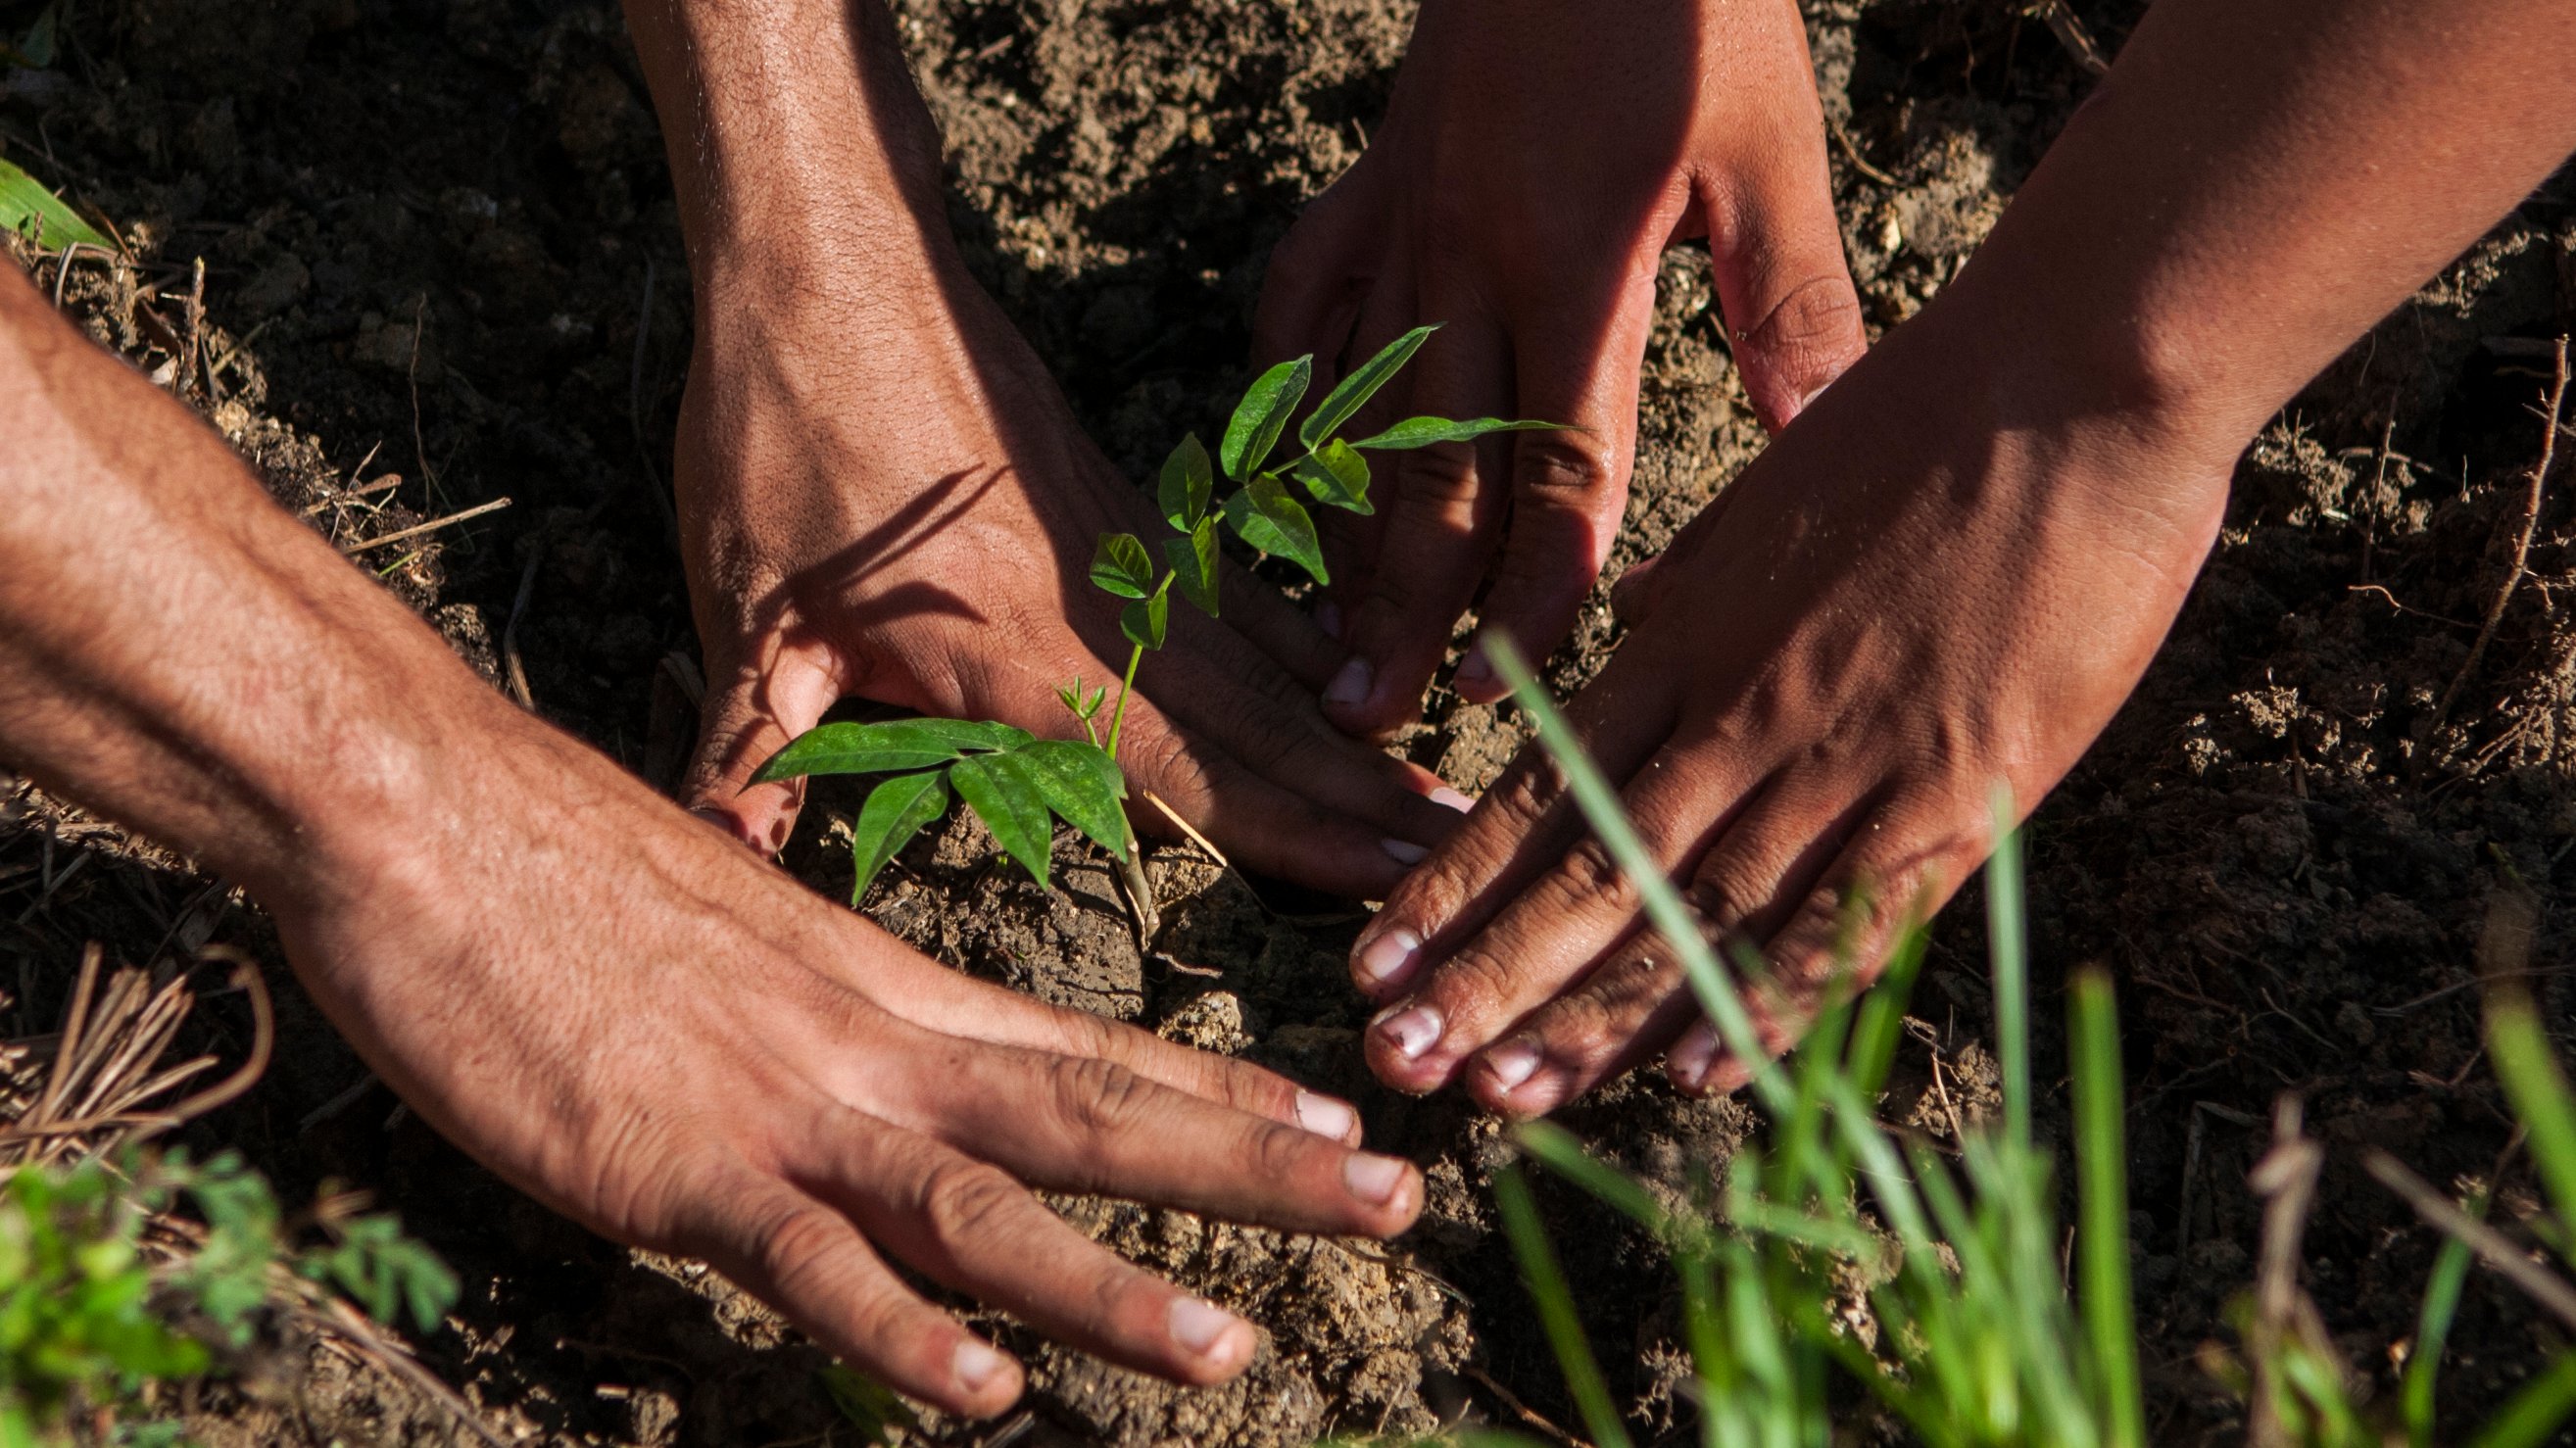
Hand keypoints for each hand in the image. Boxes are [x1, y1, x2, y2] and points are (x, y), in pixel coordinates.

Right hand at [285, 698, 1424, 1414]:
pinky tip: (983, 1392)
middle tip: (1397, 1202)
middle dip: (1253, 1169)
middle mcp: (869, 1042)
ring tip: (1231, 1351)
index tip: (1340, 1117)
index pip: (1087, 1043)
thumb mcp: (729, 938)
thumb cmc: (557, 872)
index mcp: (884, 986)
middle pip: (1093, 1115)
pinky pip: (808, 1263)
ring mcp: (782, 1104)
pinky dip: (900, 1330)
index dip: (1221, 1089)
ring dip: (1109, 1288)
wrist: (424, 807)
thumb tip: (855, 1078)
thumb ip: (811, 1018)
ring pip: (983, 1207)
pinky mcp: (676, 1164)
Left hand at [674, 255, 1465, 897]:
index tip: (1391, 878)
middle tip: (1465, 861)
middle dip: (1361, 804)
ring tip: (1440, 796)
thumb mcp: (749, 610)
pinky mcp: (1120, 508)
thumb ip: (749, 747)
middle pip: (1260, 724)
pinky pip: (1234, 593)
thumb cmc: (784, 434)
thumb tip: (715, 855)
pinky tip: (1347, 676)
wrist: (832, 262)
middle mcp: (1104, 608)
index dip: (1291, 835)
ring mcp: (1124, 553)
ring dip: (1352, 737)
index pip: (1186, 769)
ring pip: (1264, 663)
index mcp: (1022, 653)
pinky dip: (1301, 643)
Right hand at [1256, 0, 1866, 736]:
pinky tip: (1289, 449)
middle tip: (1373, 712)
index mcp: (1574, 260)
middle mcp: (1466, 256)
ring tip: (1325, 632)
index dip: (1537, 585)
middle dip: (1405, 603)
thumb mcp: (1769, 149)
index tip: (1518, 686)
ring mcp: (1401, 217)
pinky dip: (1291, 379)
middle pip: (1429, 465)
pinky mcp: (1369, 177)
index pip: (1553, 463)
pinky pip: (1305, 296)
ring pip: (1354, 402)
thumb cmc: (1693, 6)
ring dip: (1339, 526)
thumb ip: (1791, 306)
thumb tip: (1824, 443)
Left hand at [1338, 297, 2232, 1113]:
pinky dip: (1766, 1001)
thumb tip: (1635, 642)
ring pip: (1697, 917)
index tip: (1375, 961)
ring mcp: (1845, 758)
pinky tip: (1690, 1074)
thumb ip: (1695, 601)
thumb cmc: (1923, 420)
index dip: (1453, 885)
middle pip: (1591, 874)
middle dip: (1486, 979)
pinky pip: (1843, 919)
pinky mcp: (1957, 792)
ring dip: (1593, 1015)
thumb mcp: (1762, 508)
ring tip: (1497, 1097)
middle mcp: (1740, 713)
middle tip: (1394, 1062)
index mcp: (1684, 639)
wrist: (2075, 381)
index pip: (1542, 790)